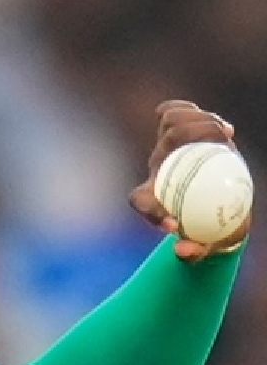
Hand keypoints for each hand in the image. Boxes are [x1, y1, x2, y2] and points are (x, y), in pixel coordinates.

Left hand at [128, 99, 249, 260]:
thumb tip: (185, 250)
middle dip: (185, 146)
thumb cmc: (206, 229)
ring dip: (198, 124)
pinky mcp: (183, 132)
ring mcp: (169, 148)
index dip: (154, 212)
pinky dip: (196, 113)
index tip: (175, 225)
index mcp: (150, 197)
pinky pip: (178, 112)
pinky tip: (224, 129)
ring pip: (170, 124)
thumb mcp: (204, 246)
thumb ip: (195, 252)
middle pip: (160, 150)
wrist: (214, 210)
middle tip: (219, 145)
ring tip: (225, 134)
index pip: (140, 200)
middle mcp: (157, 169)